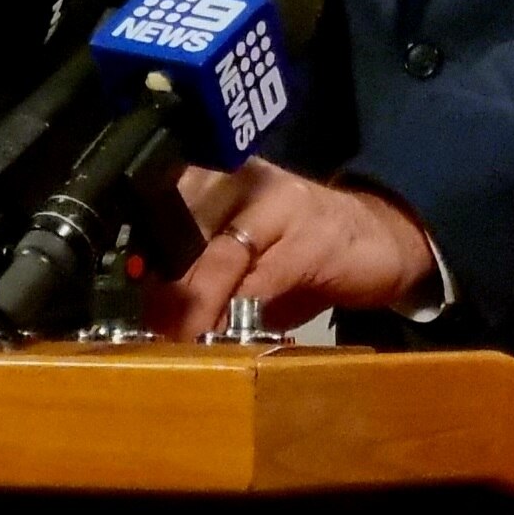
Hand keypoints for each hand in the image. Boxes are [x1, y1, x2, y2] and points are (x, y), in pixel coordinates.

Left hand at [154, 164, 437, 335]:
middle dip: (163, 286)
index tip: (131, 291)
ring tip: (180, 338)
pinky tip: (227, 335)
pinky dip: (237, 313)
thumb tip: (154, 312)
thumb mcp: (248, 254)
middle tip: (151, 328)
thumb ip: (204, 272)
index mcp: (219, 176)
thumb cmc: (304, 249)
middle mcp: (244, 179)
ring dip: (194, 305)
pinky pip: (261, 282)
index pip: (161, 204)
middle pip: (182, 230)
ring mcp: (280, 204)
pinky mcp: (312, 239)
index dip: (142, 251)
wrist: (382, 237)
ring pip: (218, 257)